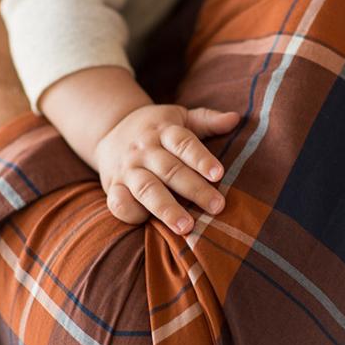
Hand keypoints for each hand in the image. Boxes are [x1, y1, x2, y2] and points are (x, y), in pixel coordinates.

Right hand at [96, 105, 239, 233]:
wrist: (109, 129)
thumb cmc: (156, 129)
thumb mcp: (180, 118)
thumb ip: (207, 120)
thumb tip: (235, 119)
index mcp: (164, 131)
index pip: (184, 144)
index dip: (201, 159)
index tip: (219, 174)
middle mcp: (145, 151)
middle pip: (170, 170)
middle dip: (194, 190)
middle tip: (217, 206)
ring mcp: (128, 170)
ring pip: (147, 190)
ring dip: (166, 209)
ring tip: (186, 227)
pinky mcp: (113, 187)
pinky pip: (118, 203)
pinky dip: (131, 213)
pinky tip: (147, 224)